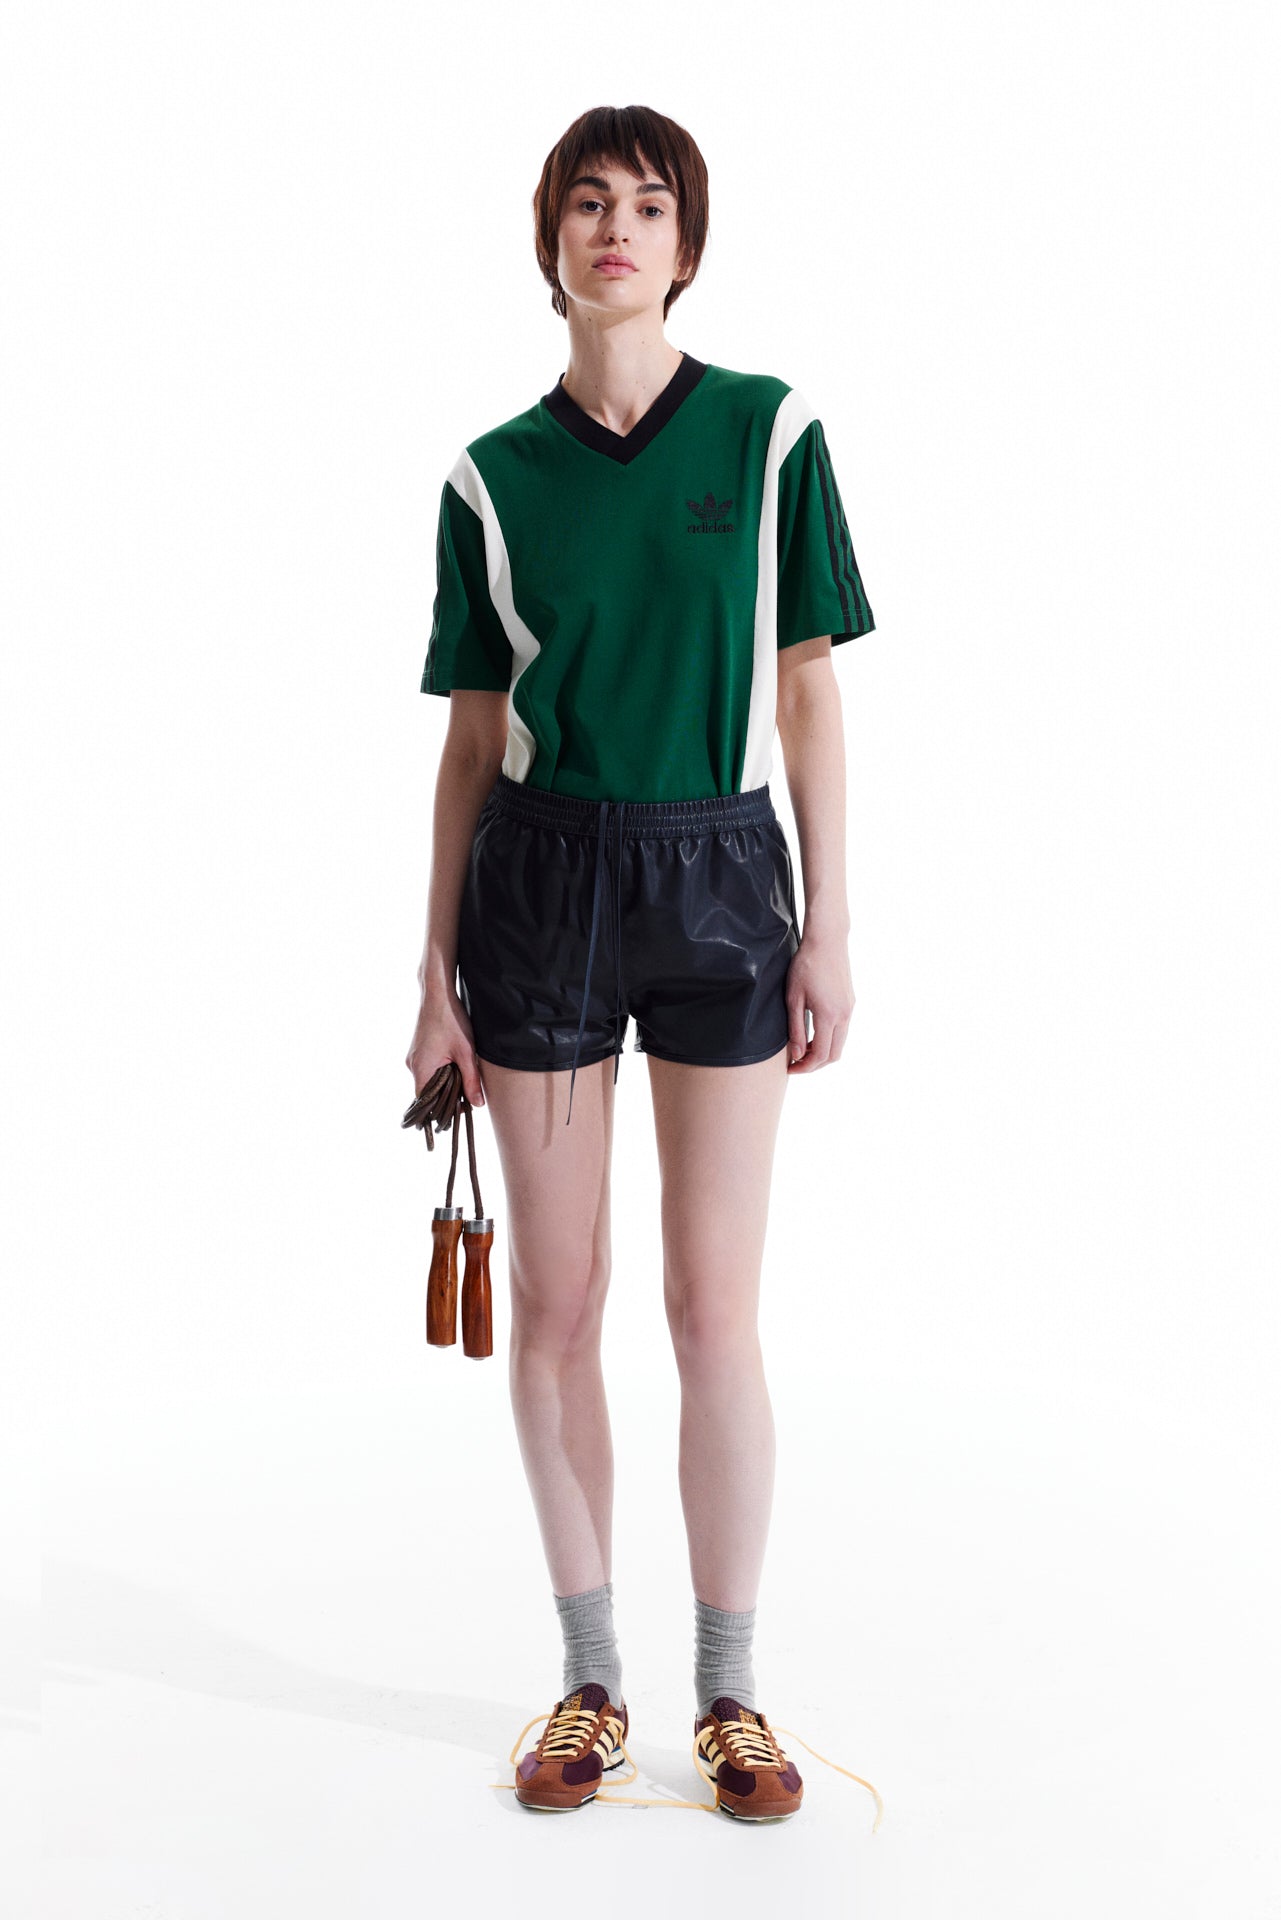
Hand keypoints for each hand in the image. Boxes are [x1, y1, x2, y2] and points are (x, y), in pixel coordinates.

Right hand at [405, 979, 486, 1108]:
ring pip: (429, 1079)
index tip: (460, 1107)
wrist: (437, 994)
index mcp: (421, 1069)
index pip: (425, 1102)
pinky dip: (441, 1070)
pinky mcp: (418, 1049)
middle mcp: (413, 1065)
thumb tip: (477, 1104)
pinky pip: (429, 1068)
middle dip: (446, 1095)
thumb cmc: (451, 1019)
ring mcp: (414, 1056)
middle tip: (467, 1092)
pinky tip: (455, 1062)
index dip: (442, 1109)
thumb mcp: (466, 1052)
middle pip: (428, 1092)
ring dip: (445, 1081)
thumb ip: (471, 1080)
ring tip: (463, 1074)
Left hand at [784, 929, 853, 1074]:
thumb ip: (795, 1029)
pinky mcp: (851, 1002)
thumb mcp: (794, 998)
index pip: (820, 1055)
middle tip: (796, 1062)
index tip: (791, 1067)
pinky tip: (814, 1032)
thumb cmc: (805, 966)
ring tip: (802, 1048)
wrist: (827, 940)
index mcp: (829, 1016)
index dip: (805, 1066)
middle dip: (815, 1064)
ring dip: (823, 1051)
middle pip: (834, 1054)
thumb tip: (797, 1054)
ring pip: (840, 1043)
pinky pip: (843, 1030)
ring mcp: (850, 1009)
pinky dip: (829, 1039)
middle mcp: (845, 1016)